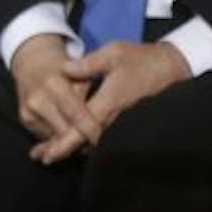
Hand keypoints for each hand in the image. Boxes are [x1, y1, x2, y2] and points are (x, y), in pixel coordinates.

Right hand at [10, 33, 102, 164]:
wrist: (31, 61)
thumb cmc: (62, 67)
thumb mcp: (81, 73)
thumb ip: (90, 97)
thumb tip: (100, 124)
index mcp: (54, 84)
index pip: (76, 116)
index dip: (91, 131)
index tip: (101, 139)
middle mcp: (38, 100)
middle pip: (65, 132)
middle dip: (81, 139)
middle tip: (95, 140)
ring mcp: (29, 111)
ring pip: (56, 138)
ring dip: (69, 141)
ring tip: (81, 133)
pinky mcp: (24, 119)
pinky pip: (47, 136)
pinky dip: (58, 136)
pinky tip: (66, 128)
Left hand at [33, 40, 190, 162]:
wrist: (172, 67)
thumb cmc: (142, 59)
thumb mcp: (114, 53)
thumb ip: (88, 63)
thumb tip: (63, 69)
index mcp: (109, 102)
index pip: (83, 128)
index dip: (65, 143)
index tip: (47, 154)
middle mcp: (116, 118)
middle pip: (85, 141)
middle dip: (63, 149)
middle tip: (39, 157)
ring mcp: (122, 122)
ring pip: (93, 140)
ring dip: (72, 146)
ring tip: (47, 153)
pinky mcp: (126, 121)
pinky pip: (103, 135)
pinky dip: (85, 140)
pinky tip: (71, 142)